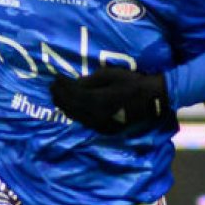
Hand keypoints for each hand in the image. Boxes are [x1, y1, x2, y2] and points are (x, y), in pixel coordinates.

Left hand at [50, 68, 168, 134]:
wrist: (152, 100)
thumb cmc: (132, 83)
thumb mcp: (110, 75)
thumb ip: (90, 81)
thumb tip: (75, 83)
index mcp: (98, 101)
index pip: (73, 94)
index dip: (63, 86)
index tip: (56, 77)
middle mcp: (96, 116)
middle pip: (72, 107)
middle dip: (60, 96)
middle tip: (52, 87)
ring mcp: (101, 125)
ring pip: (76, 117)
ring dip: (65, 107)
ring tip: (57, 97)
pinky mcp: (106, 129)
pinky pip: (85, 122)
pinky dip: (75, 114)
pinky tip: (71, 108)